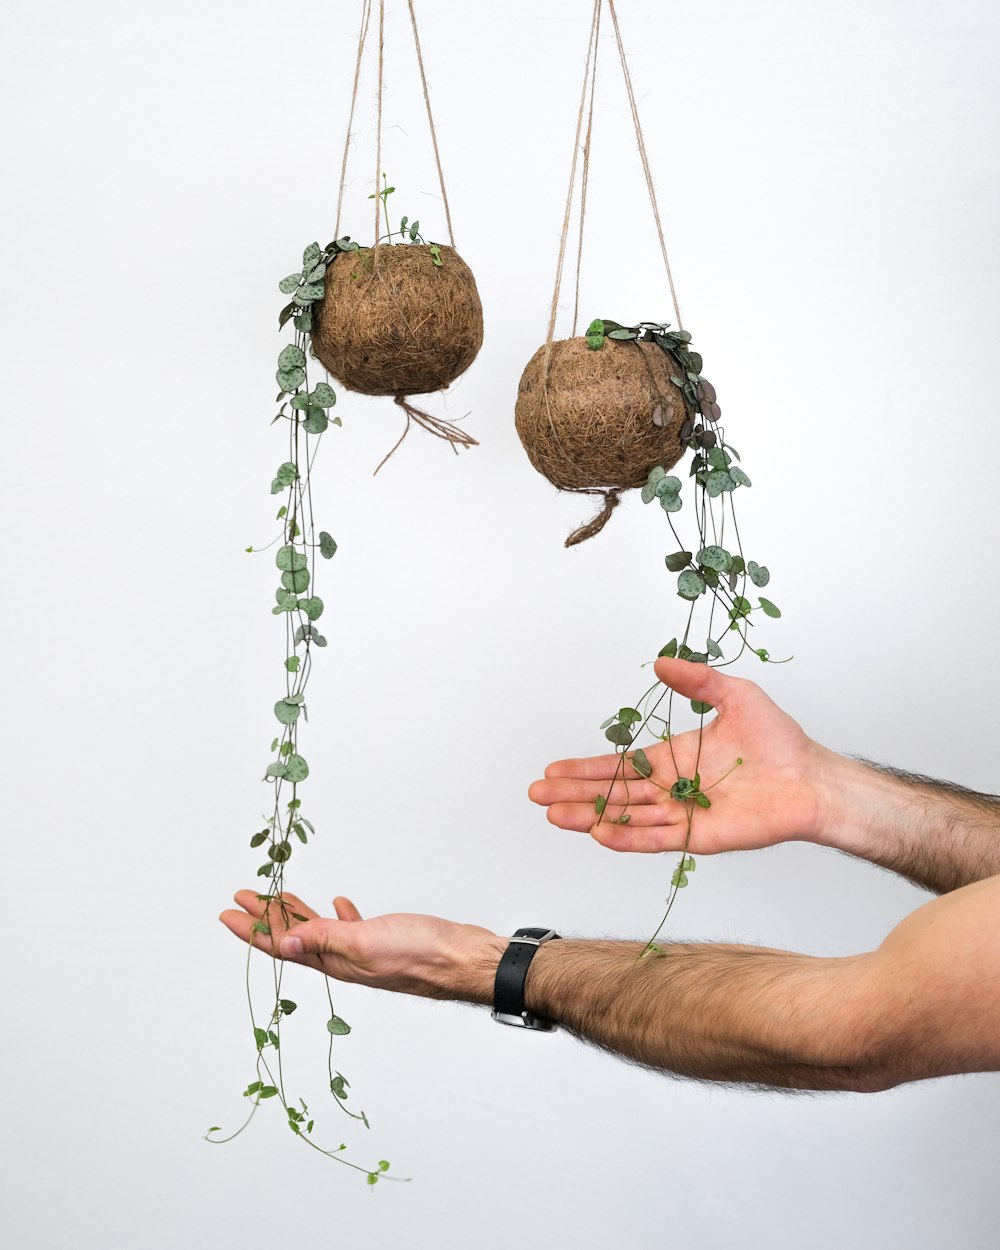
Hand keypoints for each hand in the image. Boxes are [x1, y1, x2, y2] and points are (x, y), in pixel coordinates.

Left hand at [219, 890, 503, 1002]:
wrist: (463, 960)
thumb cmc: (421, 954)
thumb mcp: (364, 943)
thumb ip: (324, 940)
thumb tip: (283, 944)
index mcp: (335, 962)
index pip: (282, 946)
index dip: (252, 929)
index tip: (228, 912)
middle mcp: (344, 959)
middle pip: (294, 938)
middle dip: (266, 918)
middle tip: (242, 897)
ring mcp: (364, 950)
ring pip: (319, 931)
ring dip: (296, 913)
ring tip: (277, 896)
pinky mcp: (384, 940)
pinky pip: (350, 927)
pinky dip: (337, 915)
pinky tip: (338, 903)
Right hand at [528, 657, 834, 854]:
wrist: (812, 778)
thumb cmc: (779, 741)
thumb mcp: (735, 694)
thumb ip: (697, 680)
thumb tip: (661, 662)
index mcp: (672, 760)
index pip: (619, 767)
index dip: (585, 768)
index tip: (554, 768)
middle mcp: (671, 790)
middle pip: (613, 794)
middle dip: (574, 794)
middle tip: (538, 794)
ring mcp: (683, 816)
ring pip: (627, 817)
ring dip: (591, 817)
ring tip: (556, 815)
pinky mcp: (700, 837)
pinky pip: (658, 838)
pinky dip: (629, 837)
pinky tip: (601, 833)